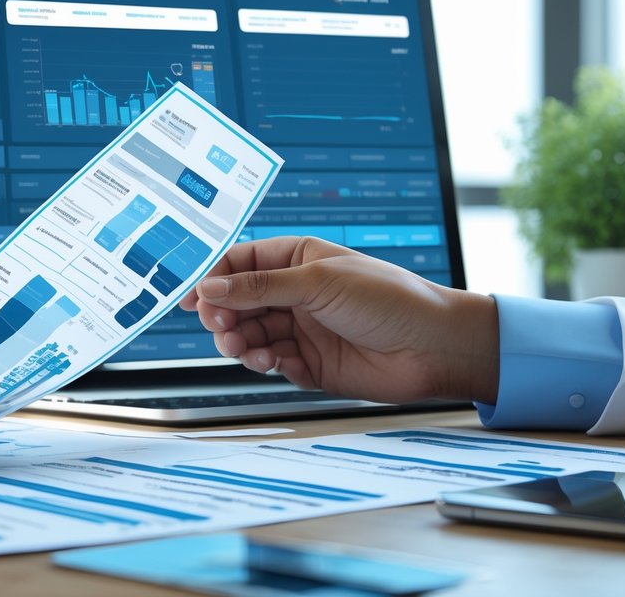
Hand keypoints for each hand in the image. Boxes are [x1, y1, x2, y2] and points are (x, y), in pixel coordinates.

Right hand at [178, 237, 499, 403]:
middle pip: (240, 303)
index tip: (190, 298)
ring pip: (252, 335)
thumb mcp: (317, 282)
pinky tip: (272, 363)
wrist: (434, 348)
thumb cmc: (389, 299)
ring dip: (241, 342)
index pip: (241, 264)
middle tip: (220, 328)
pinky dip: (266, 364)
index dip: (213, 280)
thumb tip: (210, 287)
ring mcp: (304, 329)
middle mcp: (298, 294)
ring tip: (242, 349)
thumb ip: (259, 286)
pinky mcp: (312, 365)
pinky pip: (273, 363)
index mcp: (299, 260)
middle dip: (225, 316)